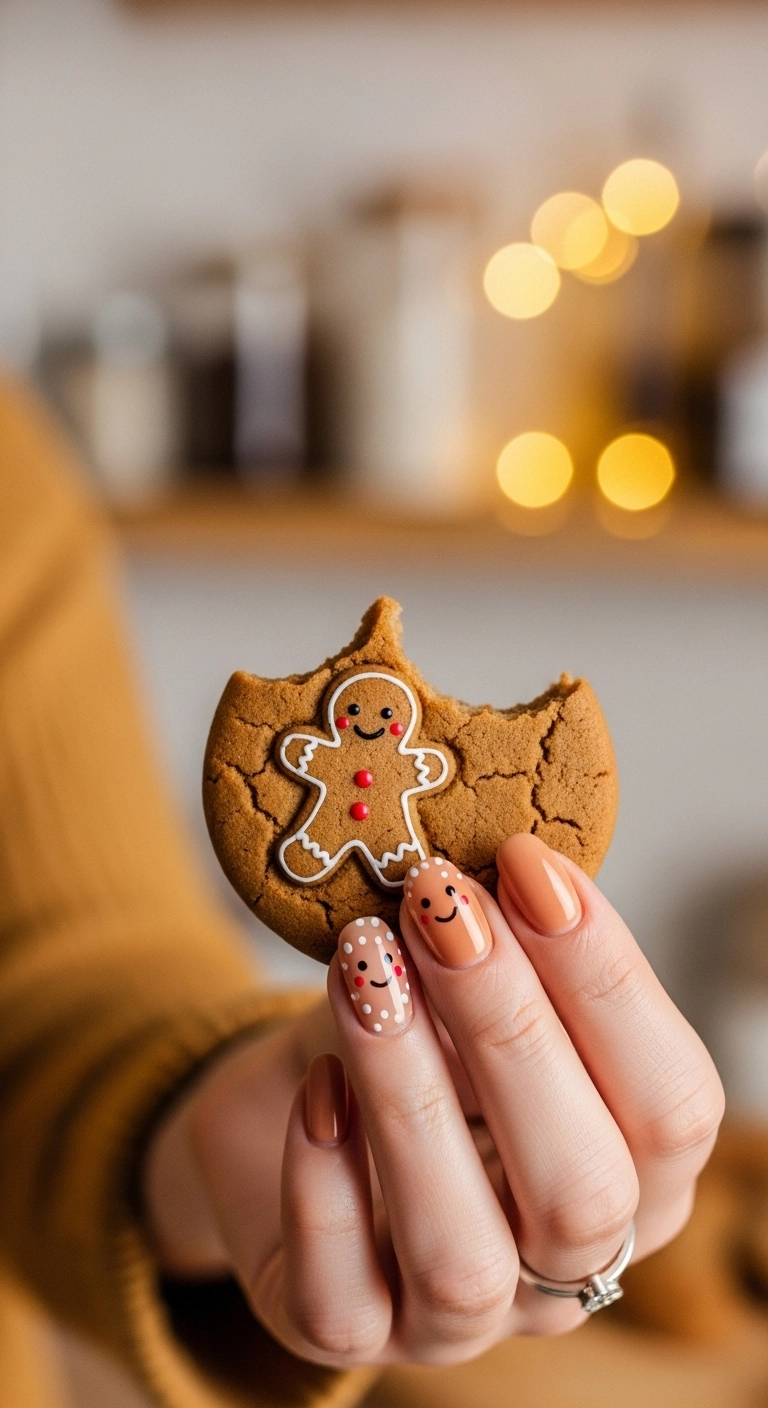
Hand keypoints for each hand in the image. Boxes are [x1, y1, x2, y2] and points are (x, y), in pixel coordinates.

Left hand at [144, 834, 723, 1368]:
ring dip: (411, 1094)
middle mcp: (563, 1264)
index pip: (670, 1104)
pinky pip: (342, 1302)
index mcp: (634, 1173)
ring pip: (463, 1256)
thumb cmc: (405, 1040)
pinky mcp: (346, 1332)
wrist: (278, 1109)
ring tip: (363, 966)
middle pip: (582, 1189)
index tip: (529, 864)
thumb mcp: (459, 991)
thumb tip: (492, 881)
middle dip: (511, 1029)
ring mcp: (460, 1319)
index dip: (609, 982)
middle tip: (441, 904)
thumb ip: (493, 956)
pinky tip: (315, 1087)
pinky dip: (325, 1187)